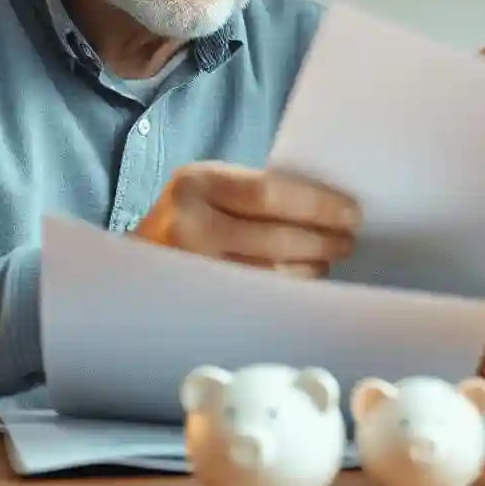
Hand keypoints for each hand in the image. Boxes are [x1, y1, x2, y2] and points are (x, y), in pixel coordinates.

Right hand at [134, 162, 360, 277]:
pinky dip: (288, 290)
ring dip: (309, 268)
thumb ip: (256, 193)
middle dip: (320, 241)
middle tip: (348, 241)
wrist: (133, 261)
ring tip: (328, 260)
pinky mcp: (196, 302)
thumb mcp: (213, 188)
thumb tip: (327, 207)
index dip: (317, 206)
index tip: (351, 213)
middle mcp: (187, 224)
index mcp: (197, 183)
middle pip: (272, 238)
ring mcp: (190, 269)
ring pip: (268, 274)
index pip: (269, 193)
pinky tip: (304, 282)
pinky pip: (256, 298)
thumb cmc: (189, 216)